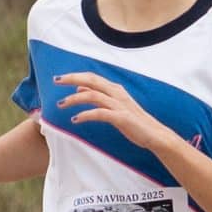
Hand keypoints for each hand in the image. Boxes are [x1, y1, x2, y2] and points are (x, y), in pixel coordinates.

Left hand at [57, 72, 172, 152]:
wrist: (155, 135)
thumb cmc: (134, 122)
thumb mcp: (114, 106)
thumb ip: (98, 97)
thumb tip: (80, 89)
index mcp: (115, 89)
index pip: (92, 77)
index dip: (75, 76)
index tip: (59, 78)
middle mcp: (117, 93)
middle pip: (91, 81)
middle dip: (72, 79)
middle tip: (56, 81)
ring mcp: (120, 105)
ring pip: (93, 96)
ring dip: (75, 99)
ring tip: (61, 104)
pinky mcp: (122, 118)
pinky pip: (100, 113)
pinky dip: (86, 115)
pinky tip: (75, 120)